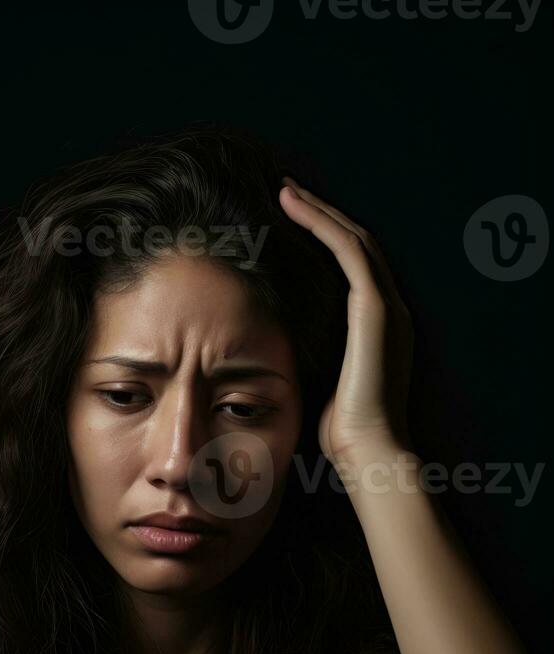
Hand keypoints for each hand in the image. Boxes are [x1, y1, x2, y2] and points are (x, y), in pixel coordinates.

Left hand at [279, 177, 414, 467]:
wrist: (370, 452)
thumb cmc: (343, 435)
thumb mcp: (321, 385)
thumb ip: (311, 361)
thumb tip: (274, 356)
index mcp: (377, 328)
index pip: (352, 268)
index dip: (324, 239)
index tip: (291, 222)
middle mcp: (389, 310)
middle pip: (356, 245)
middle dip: (321, 216)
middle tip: (287, 192)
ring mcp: (386, 306)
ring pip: (353, 239)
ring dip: (318, 211)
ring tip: (285, 191)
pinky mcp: (375, 308)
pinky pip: (348, 250)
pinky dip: (321, 224)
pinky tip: (293, 206)